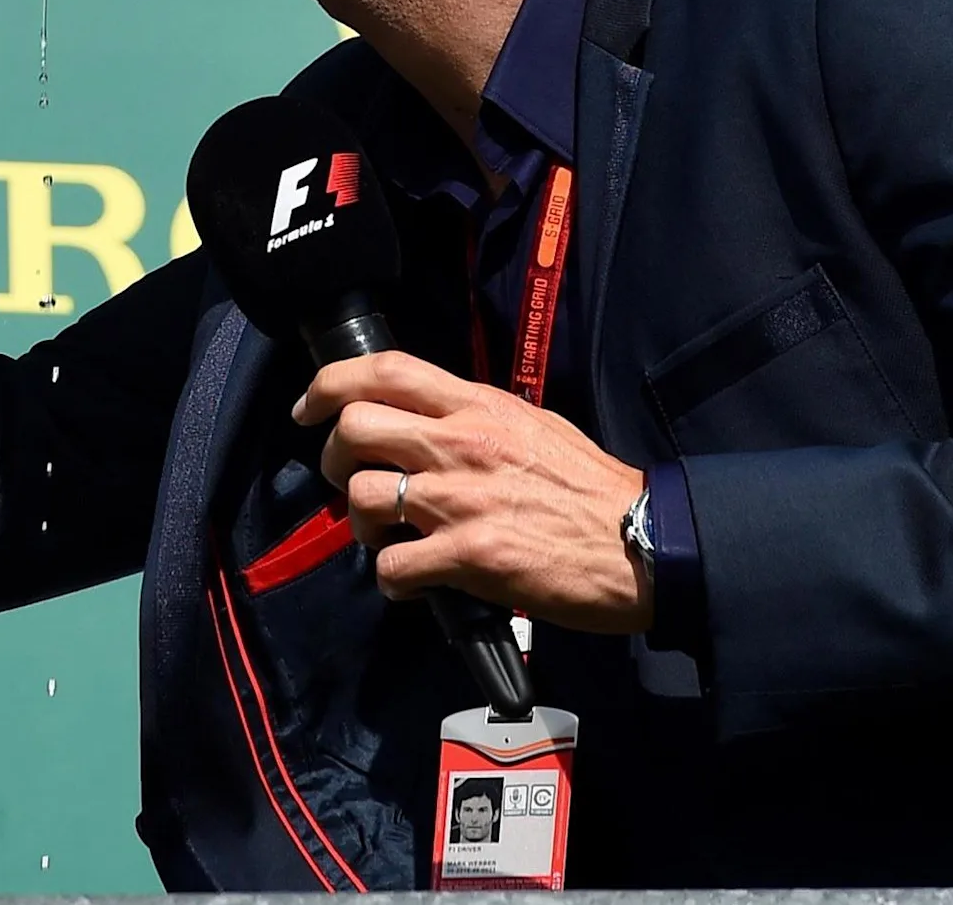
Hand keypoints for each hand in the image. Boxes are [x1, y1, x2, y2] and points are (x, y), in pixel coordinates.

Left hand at [301, 351, 652, 633]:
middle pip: (354, 428)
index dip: (330, 382)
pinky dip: (392, 579)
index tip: (308, 407)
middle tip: (349, 482)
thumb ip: (478, 417)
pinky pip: (392, 566)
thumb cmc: (593, 489)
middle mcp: (461, 444)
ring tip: (387, 537)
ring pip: (362, 497)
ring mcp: (460, 500)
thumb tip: (433, 418)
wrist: (644, 544)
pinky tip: (413, 582)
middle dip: (334, 457)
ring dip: (360, 525)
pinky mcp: (468, 556)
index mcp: (479, 406)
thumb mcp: (535, 425)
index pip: (386, 369)